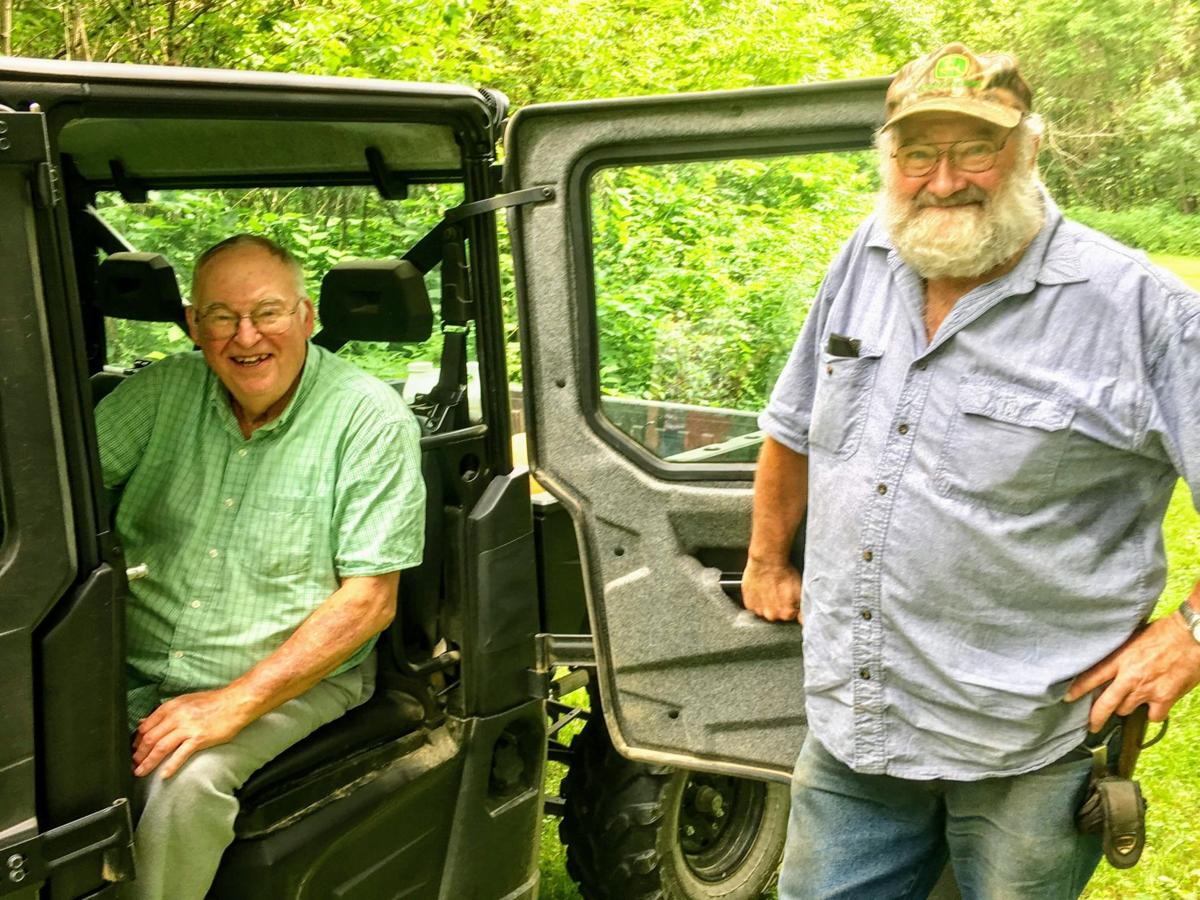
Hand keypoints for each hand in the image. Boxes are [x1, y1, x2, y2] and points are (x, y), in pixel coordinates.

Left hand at [132, 688, 252, 778]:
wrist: (236, 702)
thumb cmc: (213, 702)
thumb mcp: (185, 702)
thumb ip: (164, 713)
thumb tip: (144, 722)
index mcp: (171, 707)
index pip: (146, 726)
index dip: (137, 741)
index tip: (133, 750)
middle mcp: (177, 716)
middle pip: (150, 738)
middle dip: (139, 754)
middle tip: (133, 765)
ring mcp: (188, 728)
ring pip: (161, 747)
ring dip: (148, 762)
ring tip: (141, 772)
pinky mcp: (199, 738)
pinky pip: (181, 754)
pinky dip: (171, 766)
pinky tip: (164, 775)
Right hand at [741, 558, 802, 622]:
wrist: (767, 561)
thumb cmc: (784, 572)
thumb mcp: (801, 590)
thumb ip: (803, 609)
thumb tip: (804, 621)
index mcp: (787, 614)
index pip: (792, 616)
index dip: (791, 606)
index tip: (789, 598)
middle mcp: (772, 615)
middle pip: (777, 615)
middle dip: (779, 606)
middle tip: (779, 591)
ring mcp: (759, 611)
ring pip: (765, 611)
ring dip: (767, 603)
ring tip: (769, 589)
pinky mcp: (749, 604)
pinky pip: (754, 606)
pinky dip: (757, 600)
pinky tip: (761, 590)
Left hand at [1065, 613, 1199, 730]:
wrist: (1191, 636)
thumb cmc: (1164, 632)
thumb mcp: (1131, 638)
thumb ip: (1119, 653)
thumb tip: (1109, 661)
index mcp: (1119, 659)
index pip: (1090, 677)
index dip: (1077, 690)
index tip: (1067, 698)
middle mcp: (1129, 677)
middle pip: (1105, 704)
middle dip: (1095, 718)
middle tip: (1091, 725)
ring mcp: (1146, 689)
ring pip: (1126, 710)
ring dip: (1127, 707)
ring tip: (1131, 700)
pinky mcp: (1164, 698)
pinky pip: (1152, 716)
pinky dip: (1152, 713)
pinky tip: (1154, 706)